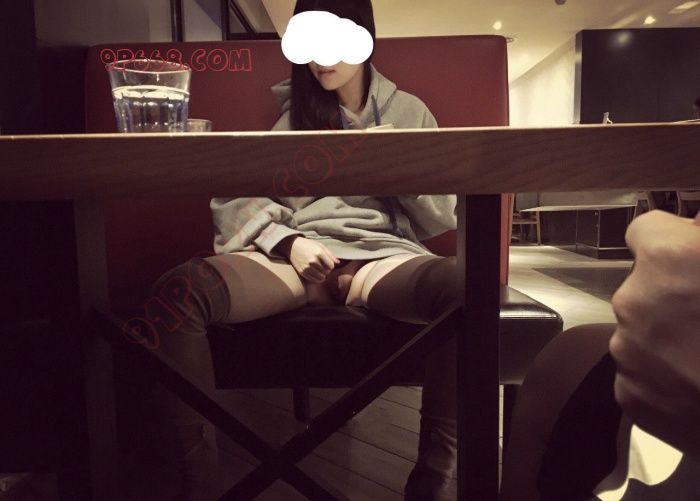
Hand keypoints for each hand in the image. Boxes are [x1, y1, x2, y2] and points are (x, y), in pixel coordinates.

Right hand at [280, 236, 339, 283]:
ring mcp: (307, 267)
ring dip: (323, 275)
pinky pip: (314, 280)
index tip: (328, 262)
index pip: (331, 265)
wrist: (292, 246)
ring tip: (320, 270)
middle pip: (327, 272)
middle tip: (323, 266)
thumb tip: (338, 263)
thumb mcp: (320, 246)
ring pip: (321, 277)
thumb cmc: (308, 245)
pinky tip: (316, 274)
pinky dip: (317, 279)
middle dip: (327, 270)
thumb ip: (330, 254)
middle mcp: (313, 261)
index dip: (331, 265)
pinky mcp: (302, 272)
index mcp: (318, 253)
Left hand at [609, 210, 699, 456]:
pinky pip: (643, 376)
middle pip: (644, 285)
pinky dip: (667, 380)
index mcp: (668, 258)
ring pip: (642, 332)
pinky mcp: (630, 395)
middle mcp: (635, 301)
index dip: (672, 242)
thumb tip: (696, 227)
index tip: (690, 259)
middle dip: (673, 295)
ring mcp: (627, 351)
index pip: (646, 229)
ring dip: (669, 339)